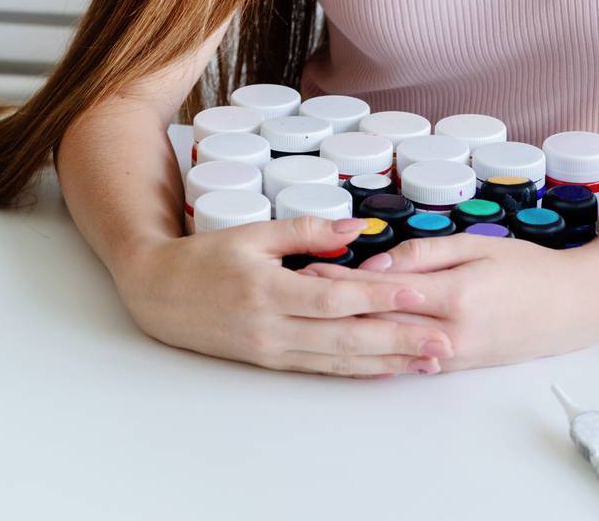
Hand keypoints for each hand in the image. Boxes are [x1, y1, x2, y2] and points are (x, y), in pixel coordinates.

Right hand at [115, 215, 453, 377]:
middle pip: (346, 338)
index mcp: (269, 290)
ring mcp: (272, 350)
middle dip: (398, 340)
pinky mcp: (270, 361)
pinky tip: (384, 369)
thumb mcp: (254, 232)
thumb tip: (359, 228)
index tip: (418, 295)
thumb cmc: (205, 257)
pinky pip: (321, 368)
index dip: (379, 297)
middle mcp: (273, 327)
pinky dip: (356, 370)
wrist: (157, 292)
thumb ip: (308, 231)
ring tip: (426, 360)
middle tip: (441, 340)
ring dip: (386, 362)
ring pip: (339, 360)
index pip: (336, 298)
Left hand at [312, 232, 598, 371]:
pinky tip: (355, 345)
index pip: (383, 289)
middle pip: (378, 321)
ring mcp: (453, 354)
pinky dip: (379, 351)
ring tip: (315, 317)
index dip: (342, 279)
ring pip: (389, 347)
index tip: (310, 265)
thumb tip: (378, 264)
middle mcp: (449, 332)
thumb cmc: (529, 268)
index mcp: (454, 294)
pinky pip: (408, 360)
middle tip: (298, 290)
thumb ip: (425, 254)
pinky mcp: (458, 365)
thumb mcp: (479, 245)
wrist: (572, 307)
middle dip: (335, 306)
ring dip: (350, 332)